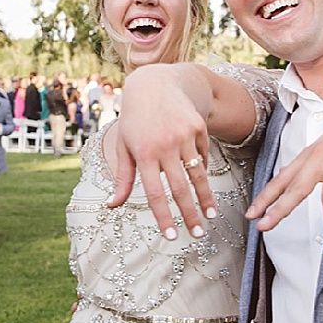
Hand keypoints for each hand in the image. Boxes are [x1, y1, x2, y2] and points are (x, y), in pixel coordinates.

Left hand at [105, 66, 214, 239]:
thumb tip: (112, 206)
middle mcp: (164, 145)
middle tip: (198, 234)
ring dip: (205, 198)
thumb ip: (122, 179)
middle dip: (190, 215)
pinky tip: (203, 183)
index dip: (164, 217)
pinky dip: (203, 170)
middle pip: (180, 189)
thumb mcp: (124, 146)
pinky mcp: (198, 127)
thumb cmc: (134, 121)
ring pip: (198, 175)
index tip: (171, 237)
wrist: (155, 85)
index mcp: (143, 154)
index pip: (155, 193)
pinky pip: (203, 155)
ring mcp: (183, 135)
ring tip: (211, 215)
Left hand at [245, 112, 322, 253]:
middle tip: (266, 226)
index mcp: (305, 159)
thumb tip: (283, 181)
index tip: (251, 216)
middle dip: (279, 209)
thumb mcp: (316, 152)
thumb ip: (301, 169)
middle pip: (296, 188)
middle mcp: (317, 159)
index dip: (264, 199)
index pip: (280, 181)